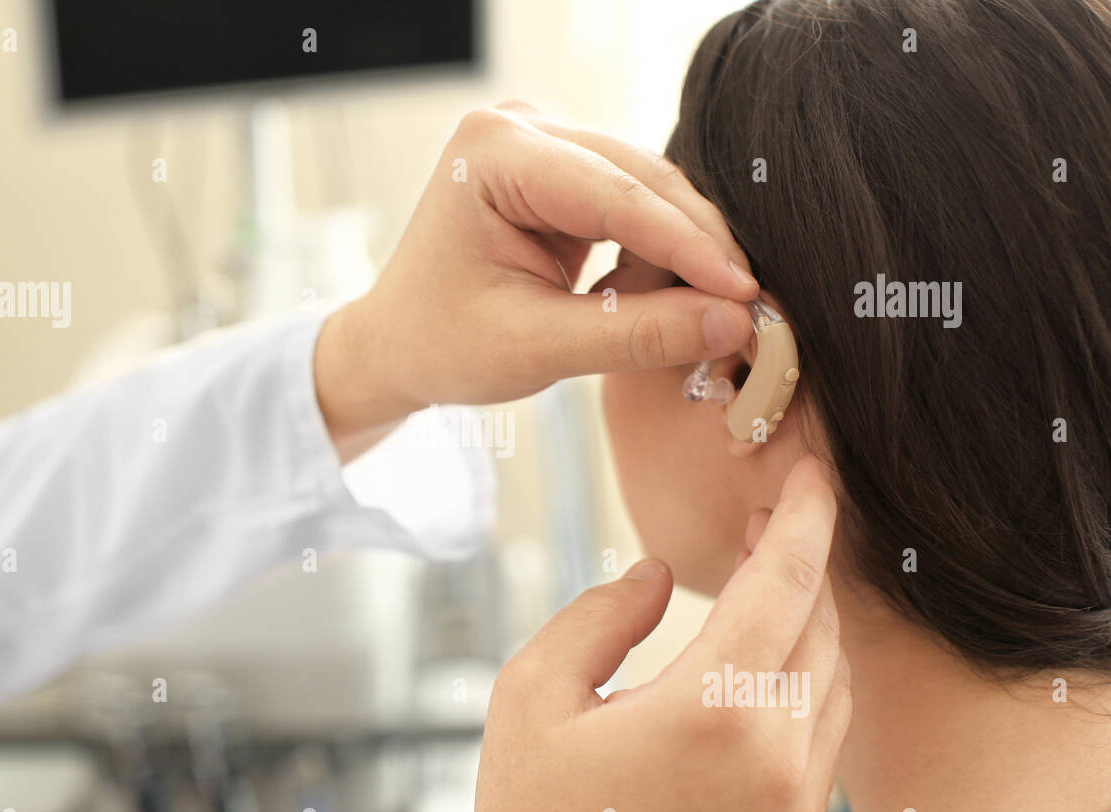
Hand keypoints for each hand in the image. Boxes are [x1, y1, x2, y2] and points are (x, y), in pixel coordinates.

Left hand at [314, 102, 758, 458]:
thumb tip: (733, 323)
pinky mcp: (562, 169)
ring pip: (647, 188)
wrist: (399, 344)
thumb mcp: (537, 348)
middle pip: (641, 179)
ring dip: (686, 248)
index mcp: (494, 152)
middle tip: (750, 306)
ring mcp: (543, 141)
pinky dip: (661, 248)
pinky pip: (633, 202)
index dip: (689, 247)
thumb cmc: (443, 343)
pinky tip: (680, 292)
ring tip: (717, 308)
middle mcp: (521, 126)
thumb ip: (635, 334)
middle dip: (698, 246)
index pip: (615, 194)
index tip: (746, 293)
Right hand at [470, 456, 849, 811]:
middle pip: (818, 624)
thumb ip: (599, 616)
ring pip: (832, 676)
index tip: (811, 475)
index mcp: (713, 712)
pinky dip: (808, 672)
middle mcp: (775, 757)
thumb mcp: (531, 696)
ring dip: (809, 616)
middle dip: (802, 558)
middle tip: (766, 520)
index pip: (786, 583)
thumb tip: (660, 577)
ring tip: (763, 579)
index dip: (805, 516)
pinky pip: (827, 729)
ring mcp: (794, 802)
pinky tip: (768, 652)